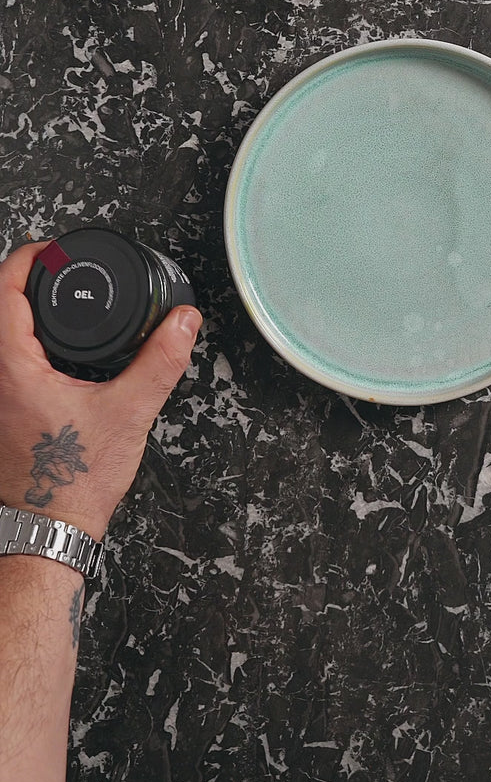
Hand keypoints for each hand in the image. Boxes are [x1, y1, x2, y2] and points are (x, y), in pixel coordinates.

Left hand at [0, 240, 203, 540]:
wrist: (48, 531)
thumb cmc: (74, 483)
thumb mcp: (129, 413)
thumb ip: (160, 361)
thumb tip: (182, 322)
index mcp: (11, 367)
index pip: (3, 290)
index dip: (27, 259)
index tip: (51, 250)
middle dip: (23, 279)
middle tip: (55, 268)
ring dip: (17, 313)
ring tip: (52, 302)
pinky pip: (2, 362)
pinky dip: (18, 342)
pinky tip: (50, 352)